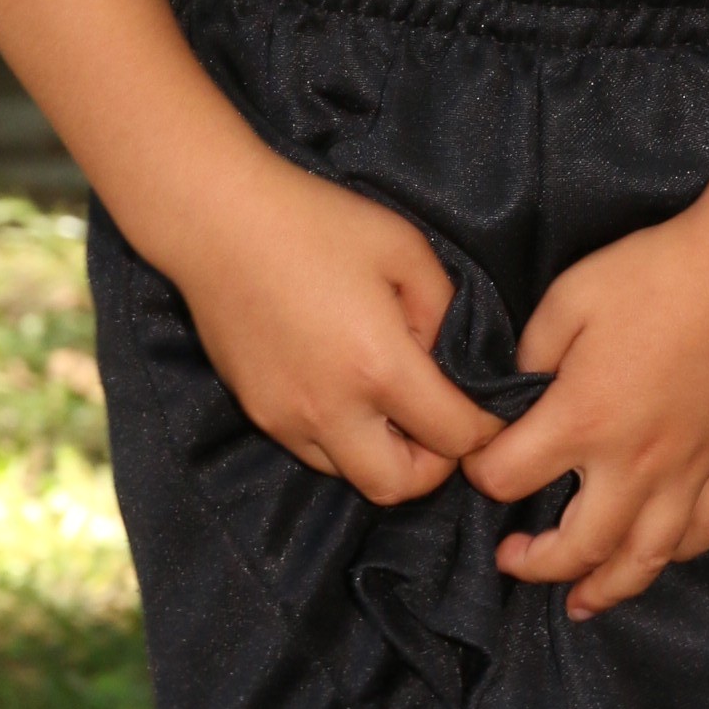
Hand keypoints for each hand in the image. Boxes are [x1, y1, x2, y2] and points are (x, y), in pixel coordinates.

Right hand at [175, 154, 504, 505]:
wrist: (218, 222)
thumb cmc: (316, 222)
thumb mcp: (404, 248)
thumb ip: (442, 307)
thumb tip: (444, 354)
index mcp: (379, 366)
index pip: (454, 435)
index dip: (485, 429)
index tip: (490, 409)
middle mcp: (333, 409)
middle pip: (399, 486)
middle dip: (433, 465)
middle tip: (440, 423)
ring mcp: (288, 418)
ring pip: (351, 474)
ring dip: (382, 455)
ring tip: (391, 406)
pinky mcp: (258, 413)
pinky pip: (312, 451)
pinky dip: (341, 439)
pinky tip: (344, 391)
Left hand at [462, 211, 708, 617]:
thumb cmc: (656, 275)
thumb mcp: (570, 296)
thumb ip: (532, 351)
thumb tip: (516, 390)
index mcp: (584, 419)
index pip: (510, 476)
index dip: (481, 475)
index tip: (479, 464)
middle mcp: (635, 462)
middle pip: (579, 547)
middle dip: (537, 564)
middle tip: (513, 558)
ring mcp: (688, 469)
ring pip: (646, 557)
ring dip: (608, 589)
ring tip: (580, 602)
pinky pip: (707, 527)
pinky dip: (681, 552)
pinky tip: (661, 555)